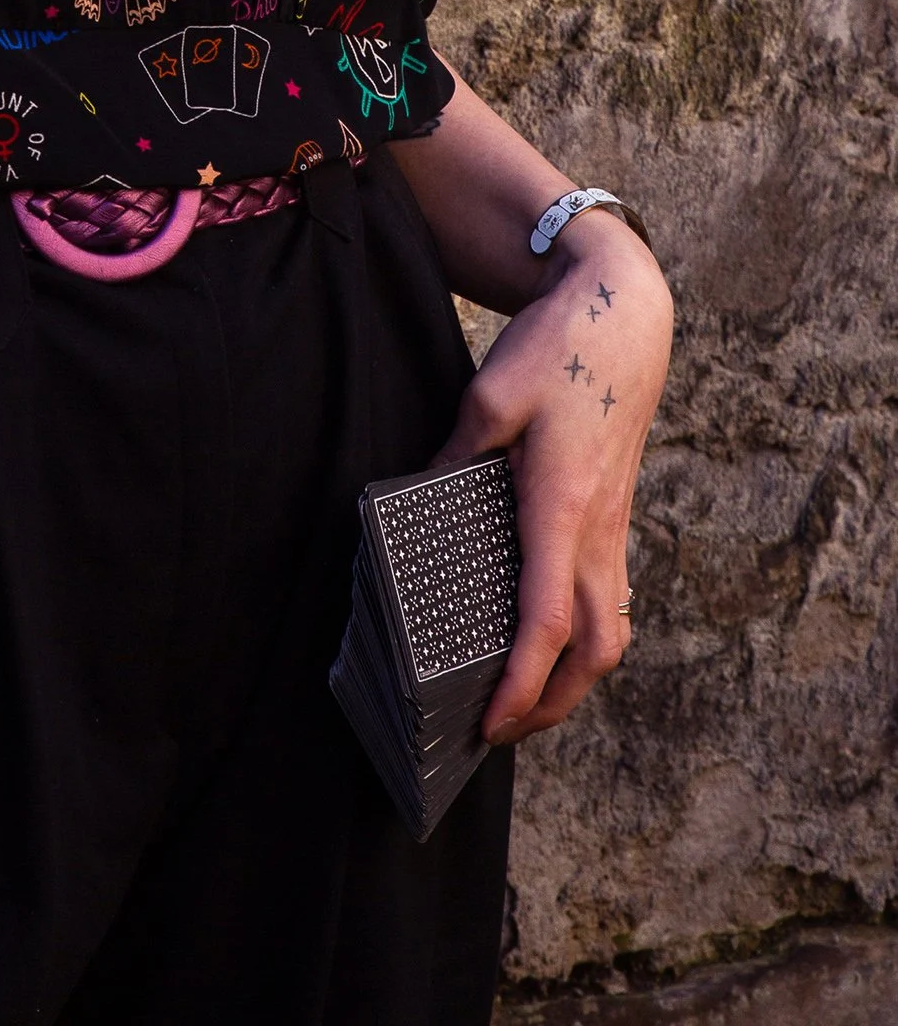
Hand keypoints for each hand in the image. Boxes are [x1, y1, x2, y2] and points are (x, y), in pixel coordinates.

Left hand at [437, 215, 673, 742]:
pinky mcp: (616, 513)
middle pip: (593, 651)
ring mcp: (614, 525)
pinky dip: (584, 635)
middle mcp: (598, 529)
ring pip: (610, 630)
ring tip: (523, 700)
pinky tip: (549, 638)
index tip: (487, 724)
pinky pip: (609, 597)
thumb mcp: (491, 393)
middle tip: (498, 732)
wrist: (626, 315)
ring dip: (573, 678)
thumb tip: (422, 499)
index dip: (518, 683)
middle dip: (552, 704)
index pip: (546, 622)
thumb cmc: (560, 349)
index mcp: (562, 506)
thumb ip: (456, 454)